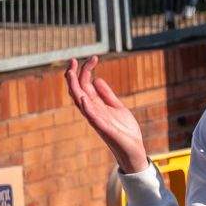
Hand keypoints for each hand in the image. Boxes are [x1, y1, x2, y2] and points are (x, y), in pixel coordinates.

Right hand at [64, 58, 149, 174]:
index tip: (93, 58)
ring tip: (71, 74)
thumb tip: (96, 79)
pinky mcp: (105, 129)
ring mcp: (97, 120)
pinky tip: (84, 99)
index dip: (86, 71)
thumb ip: (107, 95)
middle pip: (78, 91)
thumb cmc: (124, 129)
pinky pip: (93, 119)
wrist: (133, 148)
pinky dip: (88, 109)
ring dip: (75, 88)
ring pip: (81, 103)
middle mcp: (93, 111)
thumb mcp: (117, 107)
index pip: (85, 85)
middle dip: (74, 76)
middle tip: (73, 60)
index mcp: (96, 105)